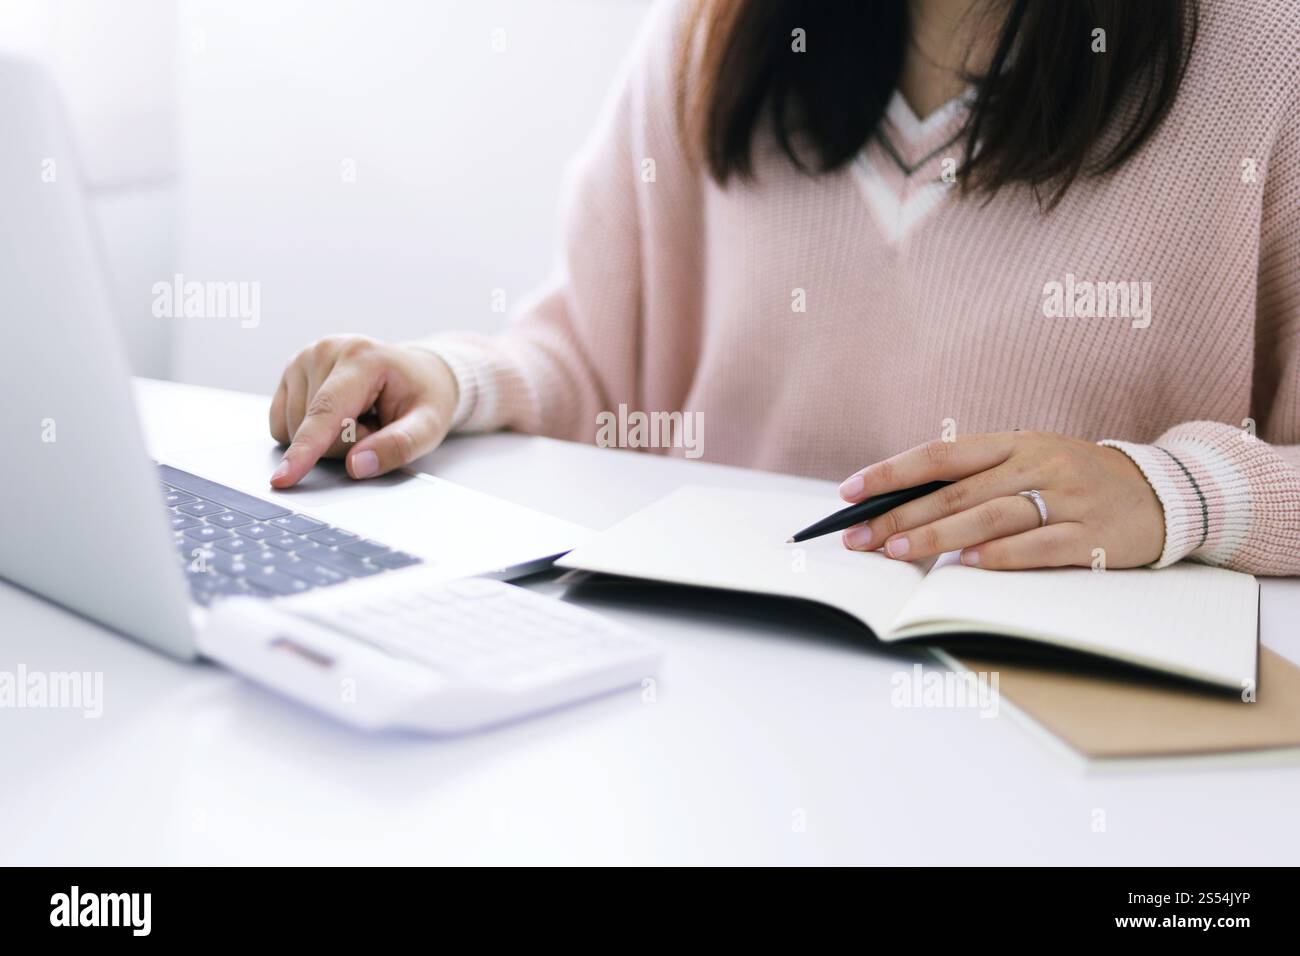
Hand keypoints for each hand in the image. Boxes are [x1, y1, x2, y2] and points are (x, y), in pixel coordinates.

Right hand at [268, 335, 457, 487]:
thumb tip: (356, 466)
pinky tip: (336, 415)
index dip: (306, 449)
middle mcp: (326, 351)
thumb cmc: (423, 396)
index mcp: (362, 358)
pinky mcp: (290, 372)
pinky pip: (282, 425)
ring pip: (293, 429)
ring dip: (328, 438)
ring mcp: (304, 358)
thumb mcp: (429, 426)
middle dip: (344, 443)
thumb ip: (398, 446)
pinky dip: (309, 432)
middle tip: (375, 425)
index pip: (327, 411)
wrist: (419, 372)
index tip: (283, 478)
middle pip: (312, 427)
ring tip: (359, 416)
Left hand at [837, 431, 1164, 569]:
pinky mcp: (1092, 534)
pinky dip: (1002, 555)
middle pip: (956, 490)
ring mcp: (1066, 497)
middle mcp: (1036, 464)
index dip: (892, 472)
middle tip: (859, 537)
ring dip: (939, 534)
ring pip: (991, 515)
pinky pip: (1040, 545)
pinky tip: (969, 565)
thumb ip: (976, 481)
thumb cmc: (1075, 480)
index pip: (940, 455)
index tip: (849, 493)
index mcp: (1014, 443)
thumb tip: (904, 506)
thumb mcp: (1028, 463)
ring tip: (897, 553)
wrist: (1162, 492)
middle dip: (900, 515)